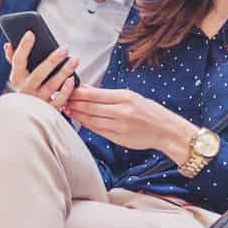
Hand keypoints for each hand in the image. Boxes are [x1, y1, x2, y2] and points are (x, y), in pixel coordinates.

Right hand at [5, 36, 77, 107]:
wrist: (26, 116)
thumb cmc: (25, 88)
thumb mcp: (17, 75)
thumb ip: (13, 59)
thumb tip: (8, 44)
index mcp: (16, 78)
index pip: (18, 61)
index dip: (23, 47)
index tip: (31, 33)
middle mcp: (25, 90)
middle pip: (38, 73)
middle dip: (52, 60)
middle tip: (64, 48)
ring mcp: (37, 101)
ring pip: (51, 86)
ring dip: (64, 72)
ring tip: (75, 60)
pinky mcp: (48, 110)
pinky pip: (58, 101)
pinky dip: (66, 91)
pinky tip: (72, 79)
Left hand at [63, 86, 196, 159]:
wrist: (166, 130)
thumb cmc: (150, 111)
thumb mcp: (131, 96)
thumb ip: (107, 94)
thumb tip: (86, 88)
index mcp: (125, 97)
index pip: (95, 94)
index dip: (78, 93)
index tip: (66, 89)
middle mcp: (122, 111)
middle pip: (90, 107)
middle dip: (73, 104)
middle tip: (60, 100)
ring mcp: (120, 126)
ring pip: (92, 120)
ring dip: (77, 115)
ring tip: (66, 110)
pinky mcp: (118, 138)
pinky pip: (98, 131)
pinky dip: (87, 125)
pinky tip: (79, 121)